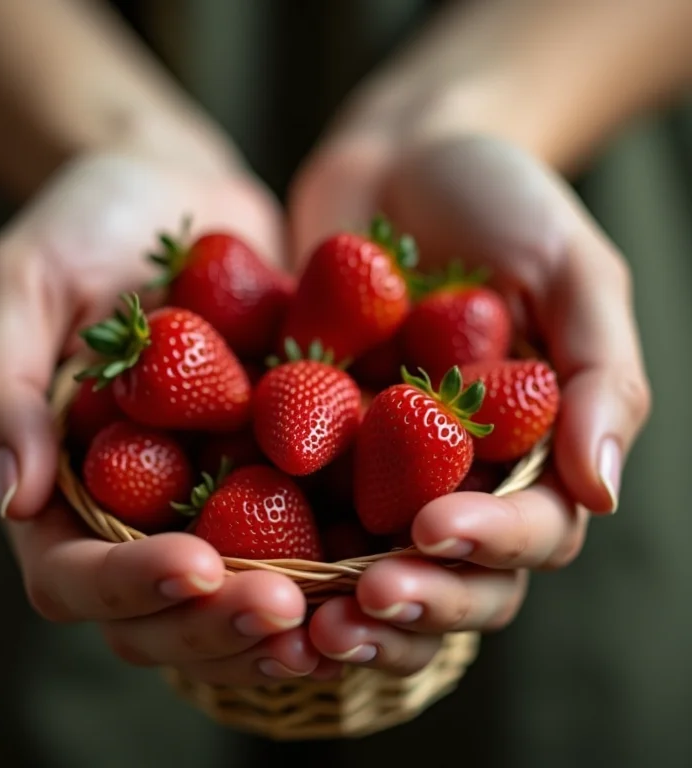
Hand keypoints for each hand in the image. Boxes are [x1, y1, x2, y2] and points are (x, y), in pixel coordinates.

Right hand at [0, 152, 324, 684]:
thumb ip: (4, 386)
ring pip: (237, 595)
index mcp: (62, 484)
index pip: (73, 574)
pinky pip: (305, 530)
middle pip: (163, 610)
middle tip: (286, 613)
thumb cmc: (87, 222)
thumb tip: (13, 497)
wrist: (181, 193)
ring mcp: (206, 494)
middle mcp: (135, 509)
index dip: (130, 586)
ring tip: (345, 618)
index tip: (198, 567)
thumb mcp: (23, 284)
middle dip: (219, 622)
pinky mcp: (271, 466)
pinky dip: (339, 561)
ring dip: (284, 620)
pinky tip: (386, 562)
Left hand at [291, 131, 650, 676]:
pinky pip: (299, 508)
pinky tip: (240, 566)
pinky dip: (275, 547)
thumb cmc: (498, 199)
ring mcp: (386, 466)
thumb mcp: (570, 267)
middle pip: (454, 574)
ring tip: (301, 626)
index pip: (532, 531)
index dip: (491, 545)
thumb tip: (601, 491)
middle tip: (359, 605)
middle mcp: (462, 474)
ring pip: (376, 567)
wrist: (399, 158)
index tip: (435, 529)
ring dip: (343, 605)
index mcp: (532, 449)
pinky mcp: (319, 444)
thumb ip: (598, 374)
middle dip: (416, 599)